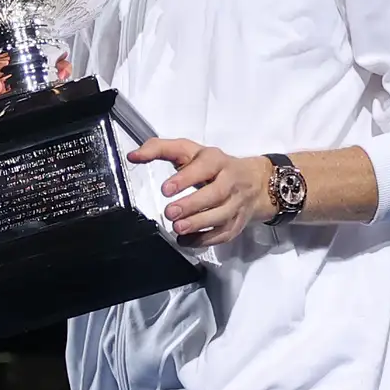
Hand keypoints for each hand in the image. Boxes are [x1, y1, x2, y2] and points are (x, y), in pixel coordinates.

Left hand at [130, 137, 265, 246]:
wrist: (256, 182)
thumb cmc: (214, 166)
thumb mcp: (189, 151)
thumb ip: (160, 149)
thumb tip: (133, 156)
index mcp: (217, 160)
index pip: (204, 166)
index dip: (185, 178)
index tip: (165, 189)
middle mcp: (230, 181)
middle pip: (216, 194)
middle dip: (192, 205)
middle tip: (169, 212)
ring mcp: (237, 203)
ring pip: (222, 215)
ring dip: (199, 224)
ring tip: (177, 228)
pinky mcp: (237, 223)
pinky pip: (223, 234)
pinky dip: (204, 239)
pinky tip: (185, 240)